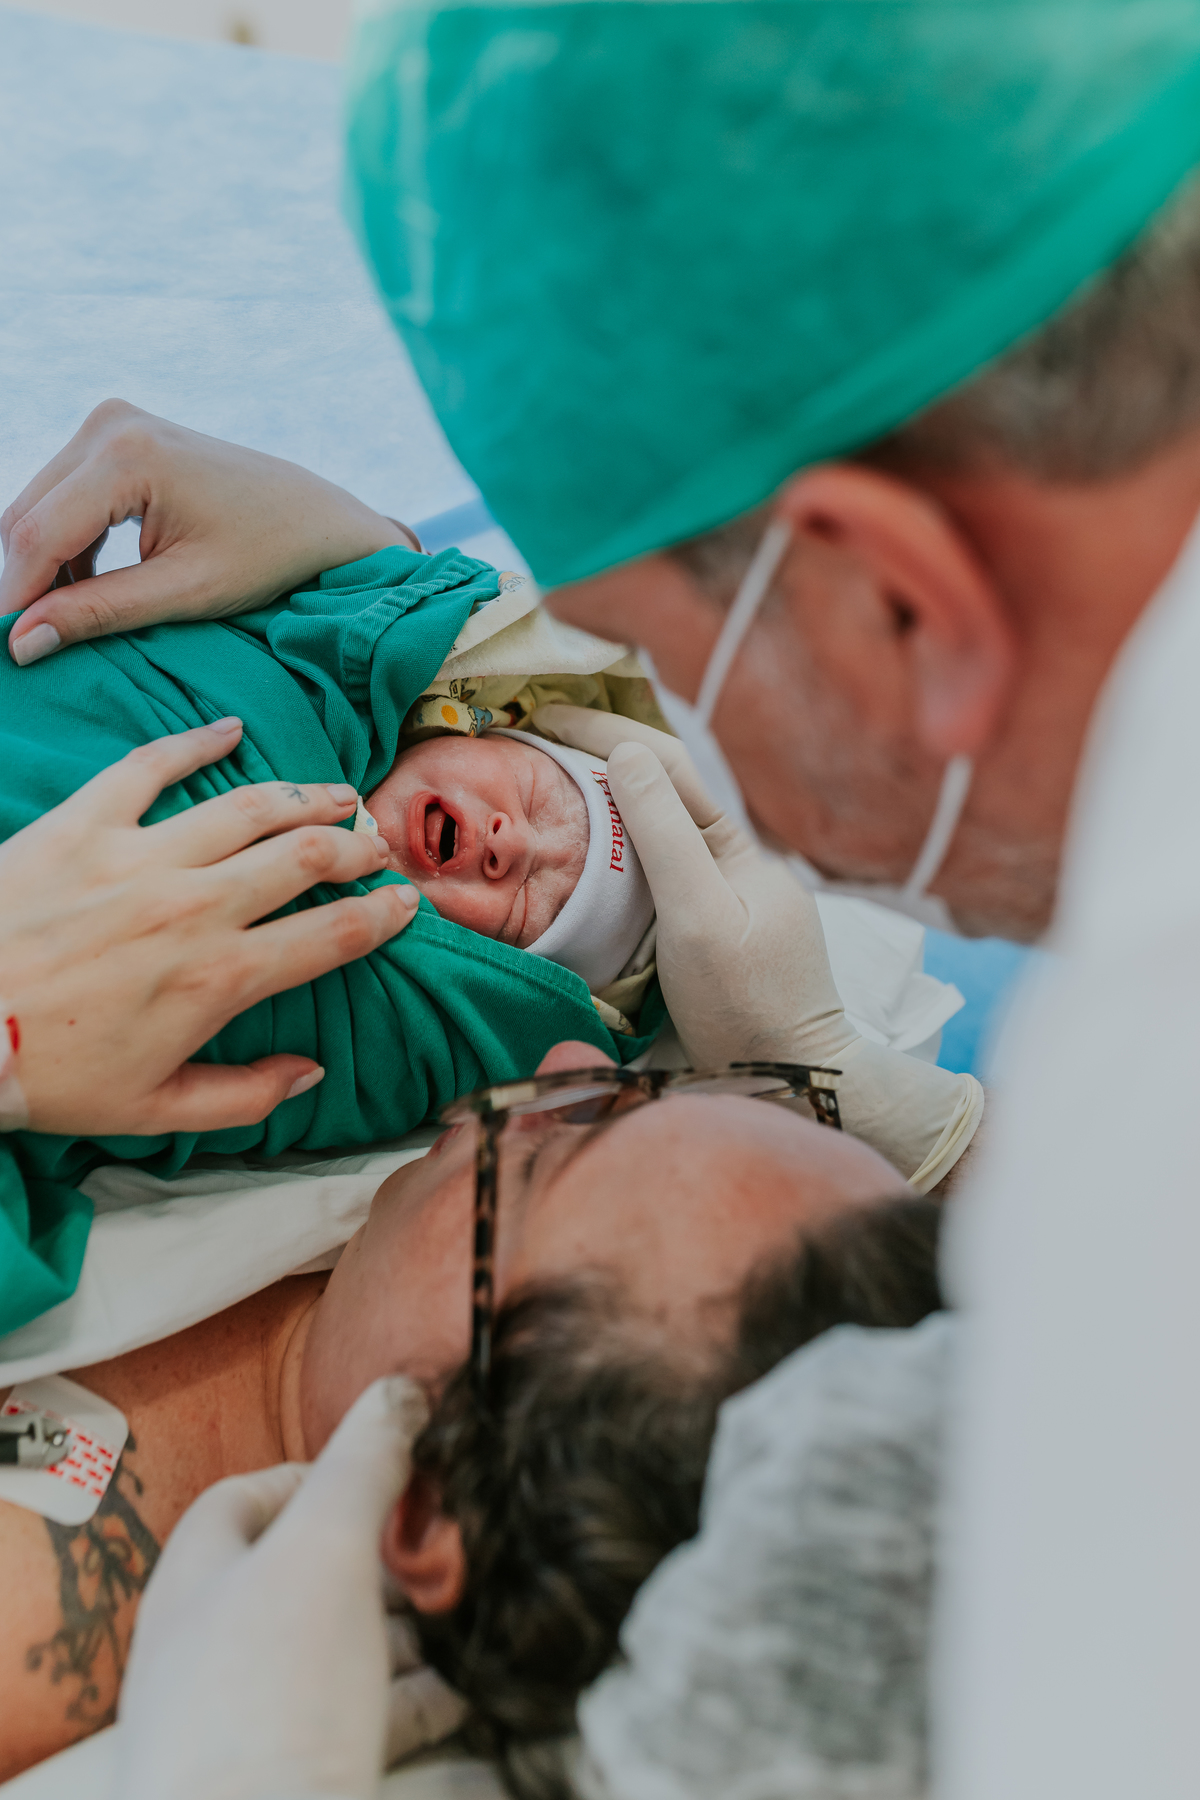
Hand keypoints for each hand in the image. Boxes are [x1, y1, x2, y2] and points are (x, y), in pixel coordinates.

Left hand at [0, 719, 417, 1134]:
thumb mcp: (152, 1110)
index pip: (332, 935)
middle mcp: (195, 906)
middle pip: (306, 857)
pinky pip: (150, 766)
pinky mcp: (83, 824)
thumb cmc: (46, 1075)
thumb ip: (244, 1095)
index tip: (406, 904)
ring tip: (334, 793)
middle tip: (377, 844)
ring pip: (248, 805)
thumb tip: (310, 1072)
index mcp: (220, 978)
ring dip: (303, 795)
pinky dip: (195, 743)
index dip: (382, 916)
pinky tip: (229, 730)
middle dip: (356, 847)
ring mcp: (140, 856)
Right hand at [1, 400, 415, 664]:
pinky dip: (66, 545)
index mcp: (128, 455)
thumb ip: (99, 612)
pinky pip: (64, 496)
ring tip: (64, 623)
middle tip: (30, 645)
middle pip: (27, 517)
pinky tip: (87, 589)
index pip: (37, 536)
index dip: (15, 597)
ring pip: (39, 507)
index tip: (8, 651)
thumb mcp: (184, 593)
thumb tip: (22, 642)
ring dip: (44, 566)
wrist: (316, 518)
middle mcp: (110, 425)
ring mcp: (112, 423)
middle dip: (27, 583)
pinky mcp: (117, 435)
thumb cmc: (267, 556)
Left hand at [116, 1377, 462, 1799]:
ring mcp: (253, 1721)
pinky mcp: (296, 1777)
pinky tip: (469, 1693)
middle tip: (444, 1549)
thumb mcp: (326, 1550)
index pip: (244, 1497)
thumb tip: (399, 1389)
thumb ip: (364, 1465)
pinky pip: (364, 1722)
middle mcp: (215, 1649)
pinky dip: (419, 1700)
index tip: (387, 1472)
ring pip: (339, 1653)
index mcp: (197, 1581)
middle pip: (302, 1576)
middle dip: (380, 1557)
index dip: (317, 1472)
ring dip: (407, 1631)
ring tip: (469, 1618)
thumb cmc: (271, 1698)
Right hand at [534, 705, 852, 1067]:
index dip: (603, 730)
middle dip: (597, 757)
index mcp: (734, 847)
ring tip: (541, 784)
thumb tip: (625, 753)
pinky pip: (658, 875)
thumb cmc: (748, 1005)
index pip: (665, 764)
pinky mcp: (713, 936)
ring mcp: (725, 900)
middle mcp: (732, 864)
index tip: (540, 711)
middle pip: (659, 793)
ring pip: (656, 835)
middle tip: (527, 739)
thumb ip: (665, 837)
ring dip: (603, 803)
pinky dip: (617, 851)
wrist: (798, 1083)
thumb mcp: (700, 917)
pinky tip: (584, 858)